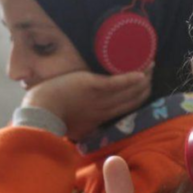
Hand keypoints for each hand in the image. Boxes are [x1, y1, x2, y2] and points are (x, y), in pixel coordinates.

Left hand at [22, 66, 152, 140]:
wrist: (41, 113)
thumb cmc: (51, 118)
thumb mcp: (74, 127)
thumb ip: (85, 125)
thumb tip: (89, 128)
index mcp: (100, 119)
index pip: (126, 108)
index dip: (138, 98)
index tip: (145, 88)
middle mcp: (105, 109)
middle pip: (132, 98)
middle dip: (145, 86)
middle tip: (152, 72)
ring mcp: (100, 98)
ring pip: (128, 90)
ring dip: (142, 77)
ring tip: (150, 64)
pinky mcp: (93, 86)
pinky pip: (117, 83)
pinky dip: (130, 79)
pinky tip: (141, 72)